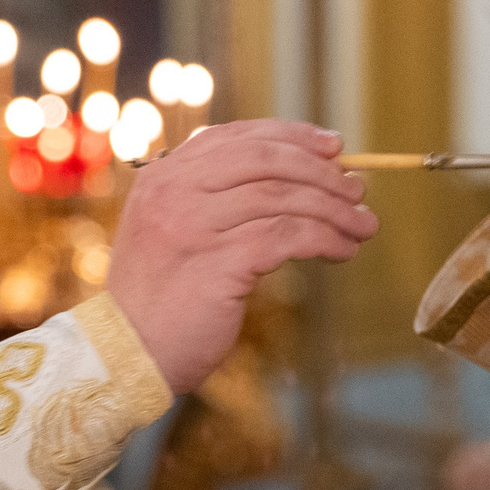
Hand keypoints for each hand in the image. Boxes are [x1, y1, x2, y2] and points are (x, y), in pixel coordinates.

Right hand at [107, 121, 377, 393]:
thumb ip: (212, 199)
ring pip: (283, 197)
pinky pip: (287, 237)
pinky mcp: (217, 263)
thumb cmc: (161, 297)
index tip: (333, 147)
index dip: (292, 136)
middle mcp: (175, 191)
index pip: (238, 137)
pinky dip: (324, 239)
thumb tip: (294, 177)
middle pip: (266, 160)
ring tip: (363, 225)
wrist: (126, 353)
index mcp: (163, 175)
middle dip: (321, 171)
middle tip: (357, 189)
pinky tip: (342, 251)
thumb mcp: (174, 231)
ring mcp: (193, 225)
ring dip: (334, 209)